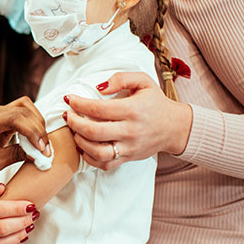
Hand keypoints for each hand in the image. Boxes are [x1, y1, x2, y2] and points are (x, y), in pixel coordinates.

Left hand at [0, 96, 48, 177]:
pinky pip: (24, 113)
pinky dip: (33, 125)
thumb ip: (15, 155)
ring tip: (42, 145)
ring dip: (38, 125)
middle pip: (24, 111)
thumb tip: (38, 154)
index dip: (33, 132)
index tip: (43, 149)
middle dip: (39, 130)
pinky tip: (36, 140)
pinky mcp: (4, 114)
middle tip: (46, 152)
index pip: (16, 119)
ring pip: (27, 108)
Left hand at [64, 72, 191, 169]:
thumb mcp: (143, 81)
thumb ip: (121, 78)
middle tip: (68, 115)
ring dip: (80, 142)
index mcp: (132, 110)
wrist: (175, 127)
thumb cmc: (155, 103)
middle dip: (74, 123)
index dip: (78, 104)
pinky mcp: (128, 158)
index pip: (98, 109)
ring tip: (74, 131)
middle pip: (94, 132)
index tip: (69, 99)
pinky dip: (90, 158)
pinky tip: (84, 146)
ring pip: (97, 152)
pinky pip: (105, 164)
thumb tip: (99, 87)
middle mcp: (130, 131)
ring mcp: (129, 147)